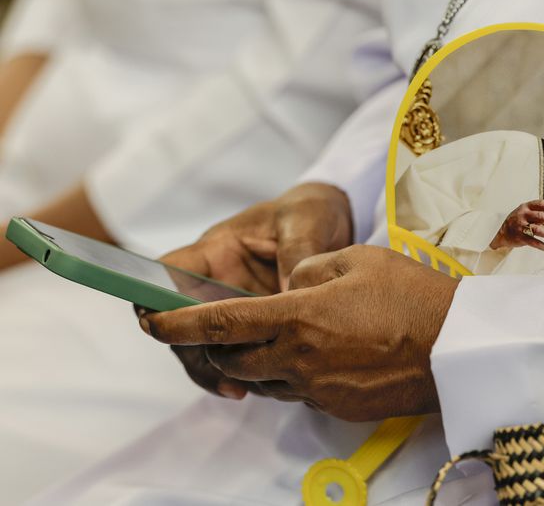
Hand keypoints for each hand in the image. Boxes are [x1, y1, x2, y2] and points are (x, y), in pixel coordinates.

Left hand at [139, 245, 458, 421]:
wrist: (458, 347)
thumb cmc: (411, 295)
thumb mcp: (356, 259)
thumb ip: (307, 269)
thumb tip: (289, 287)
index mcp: (298, 318)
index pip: (221, 324)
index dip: (179, 324)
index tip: (151, 323)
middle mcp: (299, 361)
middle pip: (234, 360)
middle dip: (218, 345)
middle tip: (224, 327)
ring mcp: (318, 390)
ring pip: (264, 380)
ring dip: (257, 360)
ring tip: (279, 336)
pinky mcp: (338, 407)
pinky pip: (298, 392)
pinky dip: (292, 373)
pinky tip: (319, 353)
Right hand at [146, 182, 353, 399]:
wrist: (336, 223)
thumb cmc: (311, 212)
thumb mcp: (305, 222)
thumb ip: (296, 254)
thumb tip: (289, 297)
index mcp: (217, 250)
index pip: (165, 273)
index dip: (151, 298)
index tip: (160, 326)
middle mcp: (217, 282)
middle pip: (181, 322)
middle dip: (192, 351)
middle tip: (219, 374)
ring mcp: (235, 308)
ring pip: (207, 346)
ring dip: (219, 369)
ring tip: (240, 388)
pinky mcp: (258, 328)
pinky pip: (241, 355)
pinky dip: (246, 372)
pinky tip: (262, 386)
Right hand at [489, 200, 543, 251]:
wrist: (502, 233)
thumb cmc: (516, 221)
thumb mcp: (525, 212)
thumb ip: (539, 212)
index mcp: (525, 207)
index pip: (541, 204)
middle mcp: (523, 215)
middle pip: (541, 216)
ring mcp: (521, 226)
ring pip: (539, 230)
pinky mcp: (520, 237)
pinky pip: (534, 242)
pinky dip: (543, 246)